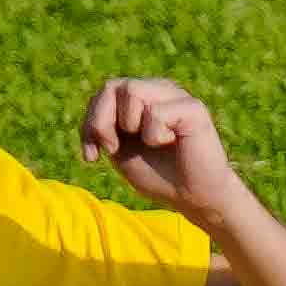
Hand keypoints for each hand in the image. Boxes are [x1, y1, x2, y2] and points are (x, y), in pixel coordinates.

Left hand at [78, 76, 250, 227]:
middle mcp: (159, 89)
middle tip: (114, 149)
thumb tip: (93, 111)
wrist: (194, 198)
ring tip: (150, 142)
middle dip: (101, 124)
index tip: (92, 157)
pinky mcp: (192, 108)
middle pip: (111, 87)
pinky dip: (155, 136)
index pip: (104, 92)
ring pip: (131, 90)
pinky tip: (173, 142)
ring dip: (130, 125)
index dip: (90, 123)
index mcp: (142, 98)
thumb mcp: (120, 151)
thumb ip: (103, 127)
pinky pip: (154, 113)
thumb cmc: (159, 175)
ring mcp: (177, 95)